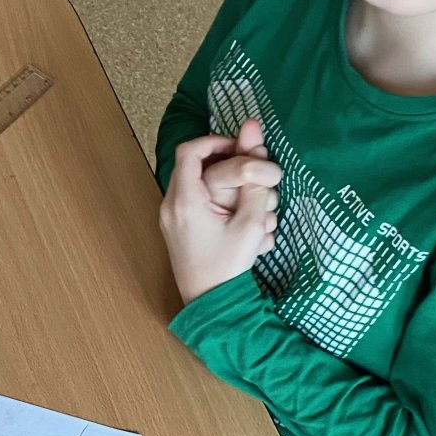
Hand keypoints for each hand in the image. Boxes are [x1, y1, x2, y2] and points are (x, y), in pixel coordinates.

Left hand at [160, 132, 278, 305]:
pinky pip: (205, 204)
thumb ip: (254, 177)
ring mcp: (175, 218)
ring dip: (239, 194)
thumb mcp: (251, 223)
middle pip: (202, 167)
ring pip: (207, 185)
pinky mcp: (183, 228)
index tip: (244, 152)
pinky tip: (252, 230)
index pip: (191, 150)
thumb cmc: (229, 267)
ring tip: (262, 215)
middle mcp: (173, 206)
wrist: (213, 306)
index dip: (218, 142)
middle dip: (237, 172)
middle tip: (262, 185)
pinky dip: (230, 208)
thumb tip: (252, 129)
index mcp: (184, 202)